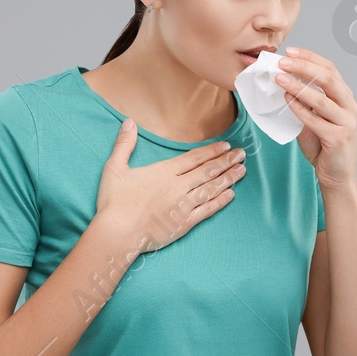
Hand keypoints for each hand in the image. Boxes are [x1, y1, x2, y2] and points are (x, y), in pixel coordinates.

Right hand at [92, 120, 243, 252]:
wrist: (117, 233)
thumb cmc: (114, 202)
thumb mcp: (114, 168)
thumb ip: (124, 144)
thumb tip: (129, 122)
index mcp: (164, 172)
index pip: (194, 158)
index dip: (212, 151)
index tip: (226, 146)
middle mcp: (178, 186)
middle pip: (207, 171)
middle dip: (226, 162)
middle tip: (242, 155)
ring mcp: (183, 206)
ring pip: (211, 189)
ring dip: (228, 179)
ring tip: (242, 170)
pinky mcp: (184, 224)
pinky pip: (207, 210)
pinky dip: (220, 202)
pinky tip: (231, 195)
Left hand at [275, 47, 356, 191]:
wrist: (337, 176)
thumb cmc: (324, 145)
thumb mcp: (314, 117)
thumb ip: (304, 101)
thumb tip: (281, 80)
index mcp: (345, 97)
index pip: (330, 68)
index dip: (310, 57)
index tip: (290, 51)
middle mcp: (349, 106)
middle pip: (328, 78)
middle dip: (304, 66)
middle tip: (282, 61)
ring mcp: (346, 122)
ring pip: (321, 98)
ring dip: (298, 86)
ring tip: (279, 78)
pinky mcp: (338, 138)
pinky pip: (315, 119)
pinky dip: (299, 108)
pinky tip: (286, 100)